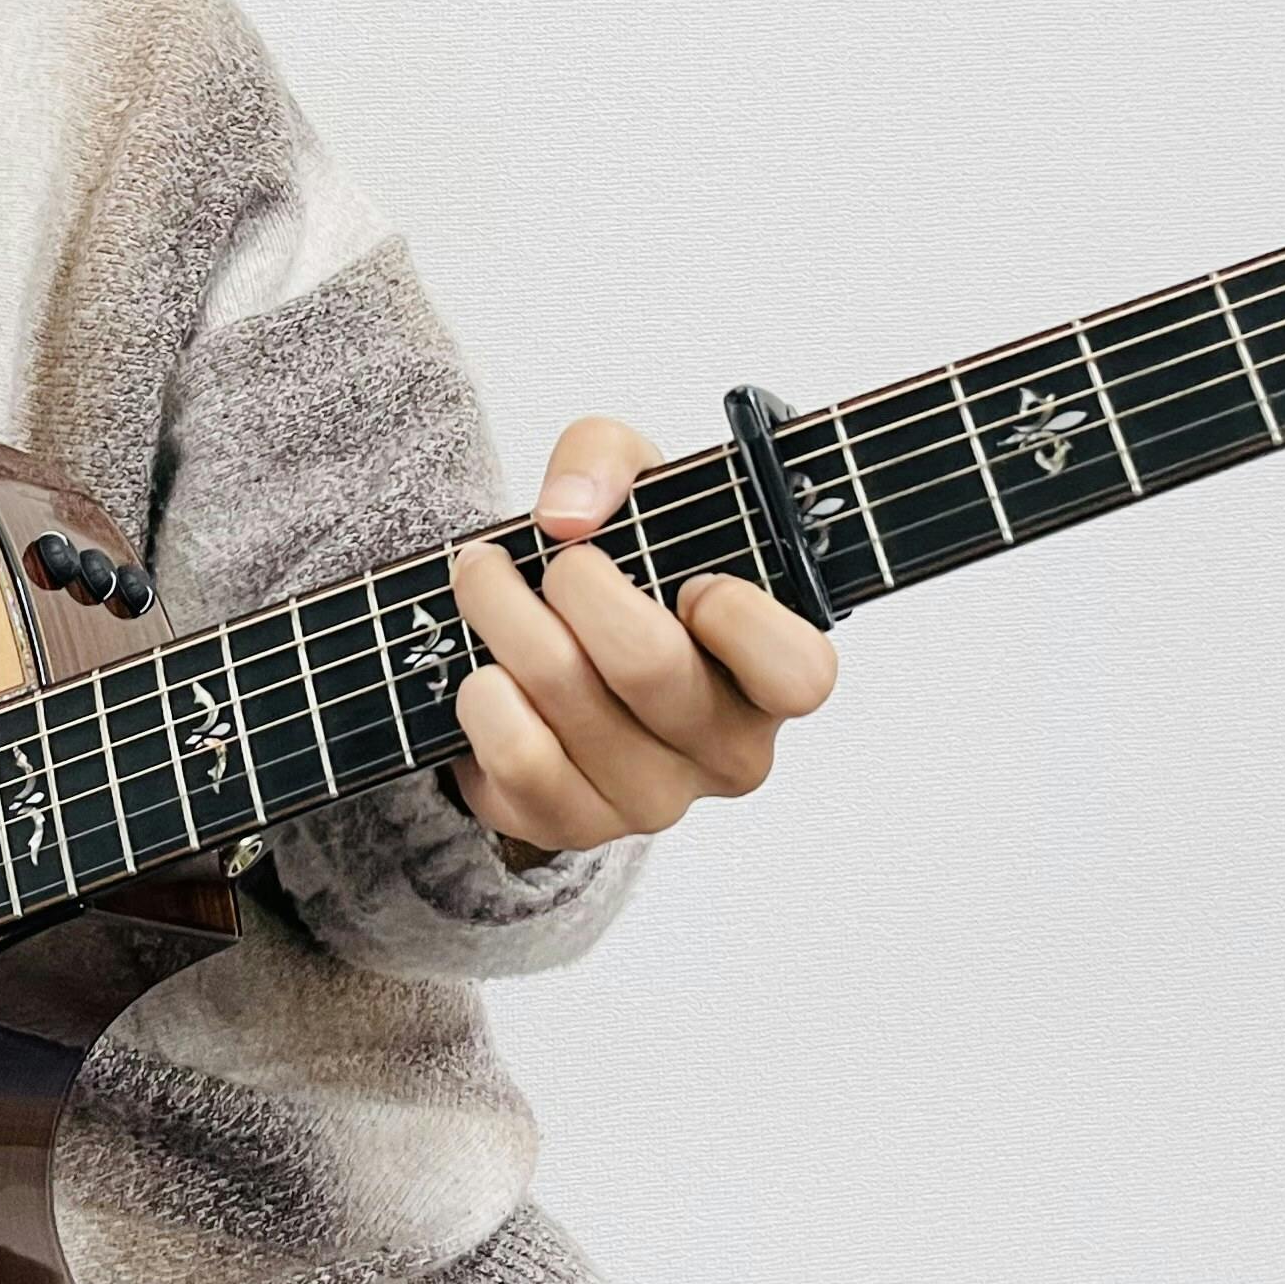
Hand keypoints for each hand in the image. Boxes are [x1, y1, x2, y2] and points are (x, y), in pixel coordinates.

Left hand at [444, 415, 840, 854]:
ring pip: (569, 703)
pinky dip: (484, 700)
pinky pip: (522, 764)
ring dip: (504, 619)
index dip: (738, 617)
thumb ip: (604, 459)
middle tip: (549, 559)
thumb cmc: (623, 567)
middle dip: (575, 585)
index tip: (689, 578)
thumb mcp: (630, 485)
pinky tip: (484, 672)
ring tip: (484, 581)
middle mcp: (727, 750)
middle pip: (649, 666)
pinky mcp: (574, 824)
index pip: (800, 673)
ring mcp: (654, 798)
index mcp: (772, 674)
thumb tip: (565, 515)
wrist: (547, 643)